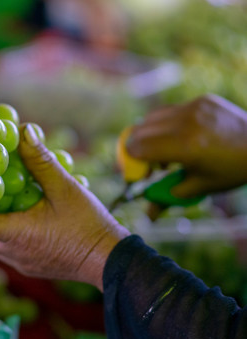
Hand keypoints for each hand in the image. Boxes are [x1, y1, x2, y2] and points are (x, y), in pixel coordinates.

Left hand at [0, 124, 129, 290]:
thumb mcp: (65, 188)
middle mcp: (10, 253)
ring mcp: (19, 263)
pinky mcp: (29, 267)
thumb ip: (41, 160)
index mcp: (14, 234)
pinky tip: (8, 217)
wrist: (111, 261)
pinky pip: (2, 251)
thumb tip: (24, 130)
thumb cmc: (88, 225)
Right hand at [127, 94, 246, 197]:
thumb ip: (167, 198)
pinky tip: (177, 138)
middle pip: (139, 132)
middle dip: (134, 148)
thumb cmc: (231, 171)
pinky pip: (169, 111)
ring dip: (148, 135)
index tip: (135, 172)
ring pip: (151, 119)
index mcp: (186, 147)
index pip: (138, 149)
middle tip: (144, 163)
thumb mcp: (198, 188)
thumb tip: (147, 215)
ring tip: (162, 151)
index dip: (130, 162)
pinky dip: (165, 125)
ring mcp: (193, 108)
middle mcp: (187, 123)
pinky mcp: (200, 100)